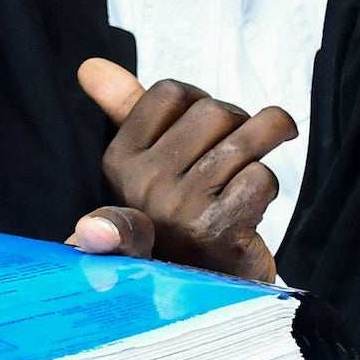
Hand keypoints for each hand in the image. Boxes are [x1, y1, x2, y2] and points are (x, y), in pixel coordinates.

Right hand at [69, 58, 295, 281]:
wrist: (205, 293)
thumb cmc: (181, 218)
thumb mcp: (145, 164)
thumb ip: (123, 109)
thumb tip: (91, 65)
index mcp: (119, 160)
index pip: (171, 92)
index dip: (198, 105)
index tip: (200, 137)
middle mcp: (141, 184)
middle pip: (215, 110)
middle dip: (238, 124)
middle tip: (234, 157)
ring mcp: (177, 209)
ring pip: (245, 138)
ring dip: (265, 146)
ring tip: (258, 164)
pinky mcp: (215, 231)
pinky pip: (262, 175)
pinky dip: (268, 186)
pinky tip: (252, 208)